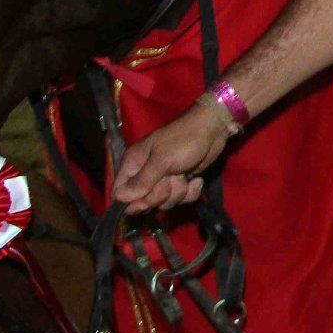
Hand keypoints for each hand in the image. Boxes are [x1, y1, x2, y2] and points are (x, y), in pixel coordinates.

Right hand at [111, 96, 235, 212]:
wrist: (213, 130)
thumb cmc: (184, 140)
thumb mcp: (162, 160)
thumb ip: (142, 180)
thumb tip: (119, 198)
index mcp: (134, 164)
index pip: (120, 192)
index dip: (130, 202)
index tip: (145, 202)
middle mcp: (145, 173)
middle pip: (143, 201)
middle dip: (160, 195)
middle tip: (171, 178)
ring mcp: (164, 179)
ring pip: (164, 202)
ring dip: (178, 192)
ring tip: (184, 174)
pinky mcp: (181, 182)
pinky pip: (181, 199)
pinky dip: (191, 192)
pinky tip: (196, 180)